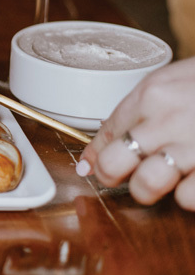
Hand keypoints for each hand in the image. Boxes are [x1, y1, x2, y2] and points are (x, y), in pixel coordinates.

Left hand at [76, 58, 194, 209]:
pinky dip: (188, 197)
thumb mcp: (181, 76)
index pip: (107, 129)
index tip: (90, 166)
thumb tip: (114, 134)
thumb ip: (150, 103)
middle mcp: (168, 119)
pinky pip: (188, 198)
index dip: (95, 152)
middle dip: (111, 175)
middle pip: (116, 160)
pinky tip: (193, 182)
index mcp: (153, 92)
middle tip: (118, 179)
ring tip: (159, 183)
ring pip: (146, 185)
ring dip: (148, 190)